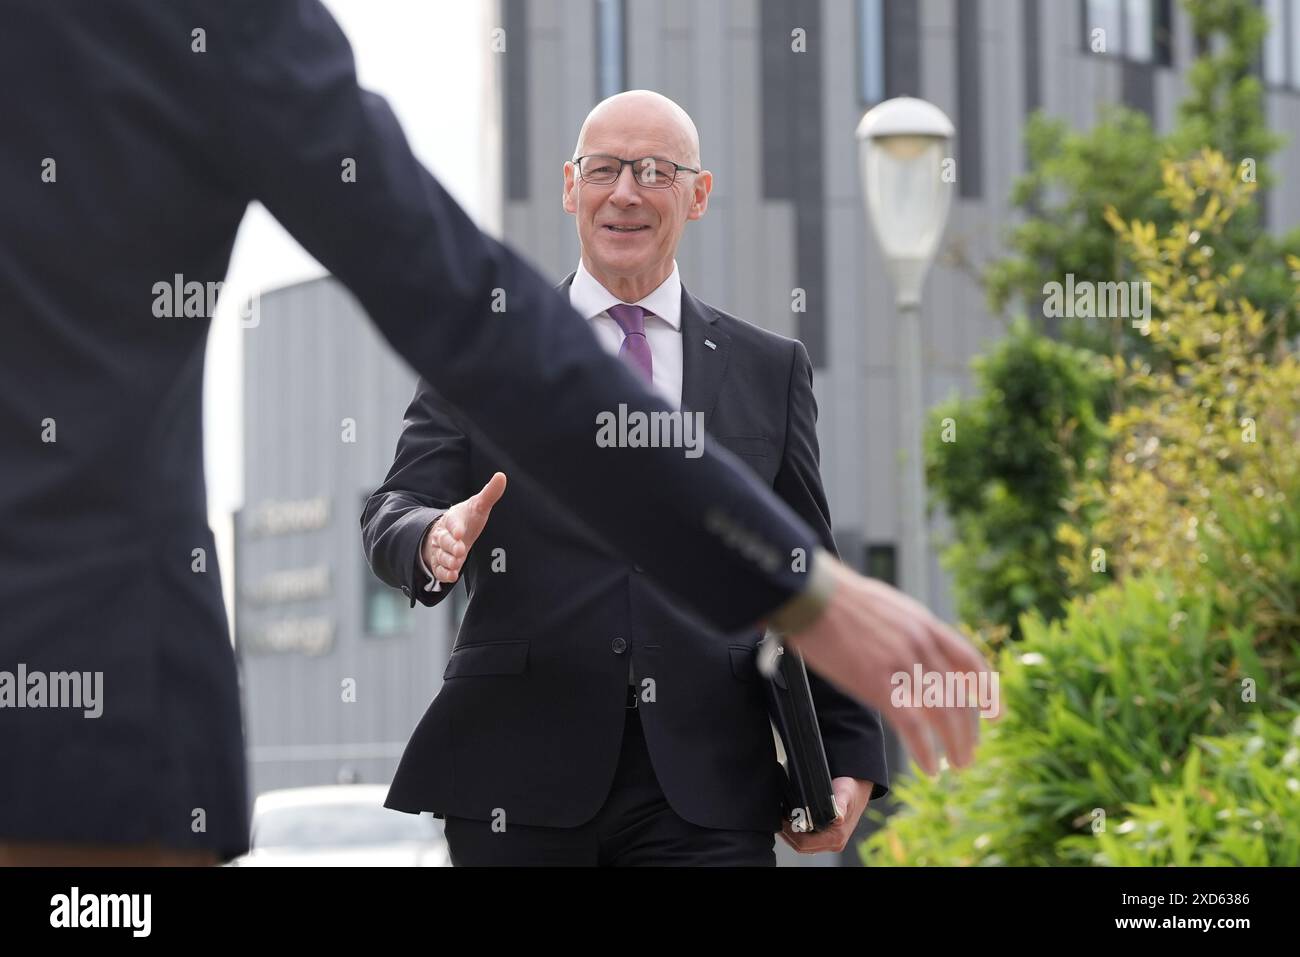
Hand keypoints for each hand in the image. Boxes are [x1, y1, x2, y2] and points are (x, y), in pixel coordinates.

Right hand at [421, 472, 506, 585]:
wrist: (451, 532)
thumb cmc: (467, 519)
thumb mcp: (478, 506)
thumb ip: (489, 494)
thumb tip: (501, 476)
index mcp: (453, 519)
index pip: (452, 522)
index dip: (455, 527)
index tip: (460, 533)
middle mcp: (443, 535)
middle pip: (444, 540)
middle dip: (451, 546)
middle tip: (460, 551)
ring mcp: (441, 550)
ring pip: (441, 555)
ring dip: (448, 560)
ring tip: (456, 564)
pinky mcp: (441, 564)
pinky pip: (439, 570)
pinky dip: (444, 574)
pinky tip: (452, 576)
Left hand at [779, 777, 870, 854]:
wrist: (857, 788)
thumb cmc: (851, 790)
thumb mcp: (845, 793)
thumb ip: (840, 804)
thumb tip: (838, 816)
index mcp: (836, 838)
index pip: (805, 844)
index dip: (790, 834)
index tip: (782, 820)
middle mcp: (832, 843)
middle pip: (801, 847)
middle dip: (787, 834)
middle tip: (779, 819)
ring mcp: (828, 842)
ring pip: (802, 845)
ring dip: (790, 834)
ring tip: (782, 819)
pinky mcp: (825, 837)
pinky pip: (806, 840)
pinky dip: (796, 832)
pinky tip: (790, 820)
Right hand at [786, 558, 999, 775]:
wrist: (812, 594)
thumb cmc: (838, 599)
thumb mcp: (888, 607)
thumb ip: (907, 631)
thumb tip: (913, 650)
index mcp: (925, 624)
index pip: (970, 661)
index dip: (987, 690)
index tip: (996, 713)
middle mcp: (921, 643)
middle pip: (959, 695)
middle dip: (968, 729)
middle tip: (969, 752)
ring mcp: (902, 663)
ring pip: (943, 713)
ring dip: (954, 744)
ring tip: (957, 764)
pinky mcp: (878, 683)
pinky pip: (913, 726)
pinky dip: (925, 750)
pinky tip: (929, 767)